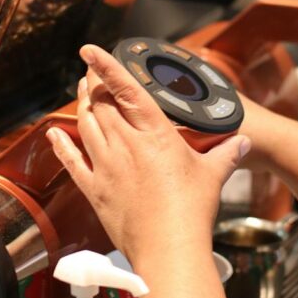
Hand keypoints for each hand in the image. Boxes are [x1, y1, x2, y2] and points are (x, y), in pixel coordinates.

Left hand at [47, 45, 251, 263]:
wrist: (168, 247)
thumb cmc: (192, 210)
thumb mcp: (213, 175)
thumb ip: (226, 154)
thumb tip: (243, 142)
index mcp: (154, 134)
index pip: (126, 90)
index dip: (106, 67)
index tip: (90, 50)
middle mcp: (125, 144)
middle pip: (101, 104)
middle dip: (93, 83)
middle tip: (91, 71)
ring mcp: (106, 166)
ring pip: (85, 126)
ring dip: (81, 105)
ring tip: (81, 91)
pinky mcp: (95, 190)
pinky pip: (71, 162)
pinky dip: (61, 145)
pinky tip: (54, 134)